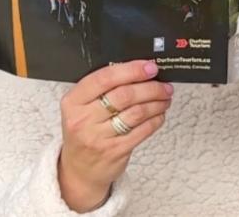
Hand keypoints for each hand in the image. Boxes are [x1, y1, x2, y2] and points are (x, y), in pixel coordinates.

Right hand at [58, 60, 172, 211]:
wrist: (79, 170)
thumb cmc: (85, 132)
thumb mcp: (82, 108)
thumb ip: (103, 89)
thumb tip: (139, 70)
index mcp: (73, 102)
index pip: (104, 78)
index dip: (131, 70)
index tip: (150, 67)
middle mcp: (83, 119)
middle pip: (125, 95)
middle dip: (151, 87)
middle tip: (164, 85)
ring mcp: (98, 137)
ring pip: (137, 112)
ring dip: (157, 102)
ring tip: (165, 98)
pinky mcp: (115, 151)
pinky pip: (143, 130)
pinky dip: (156, 119)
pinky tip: (159, 114)